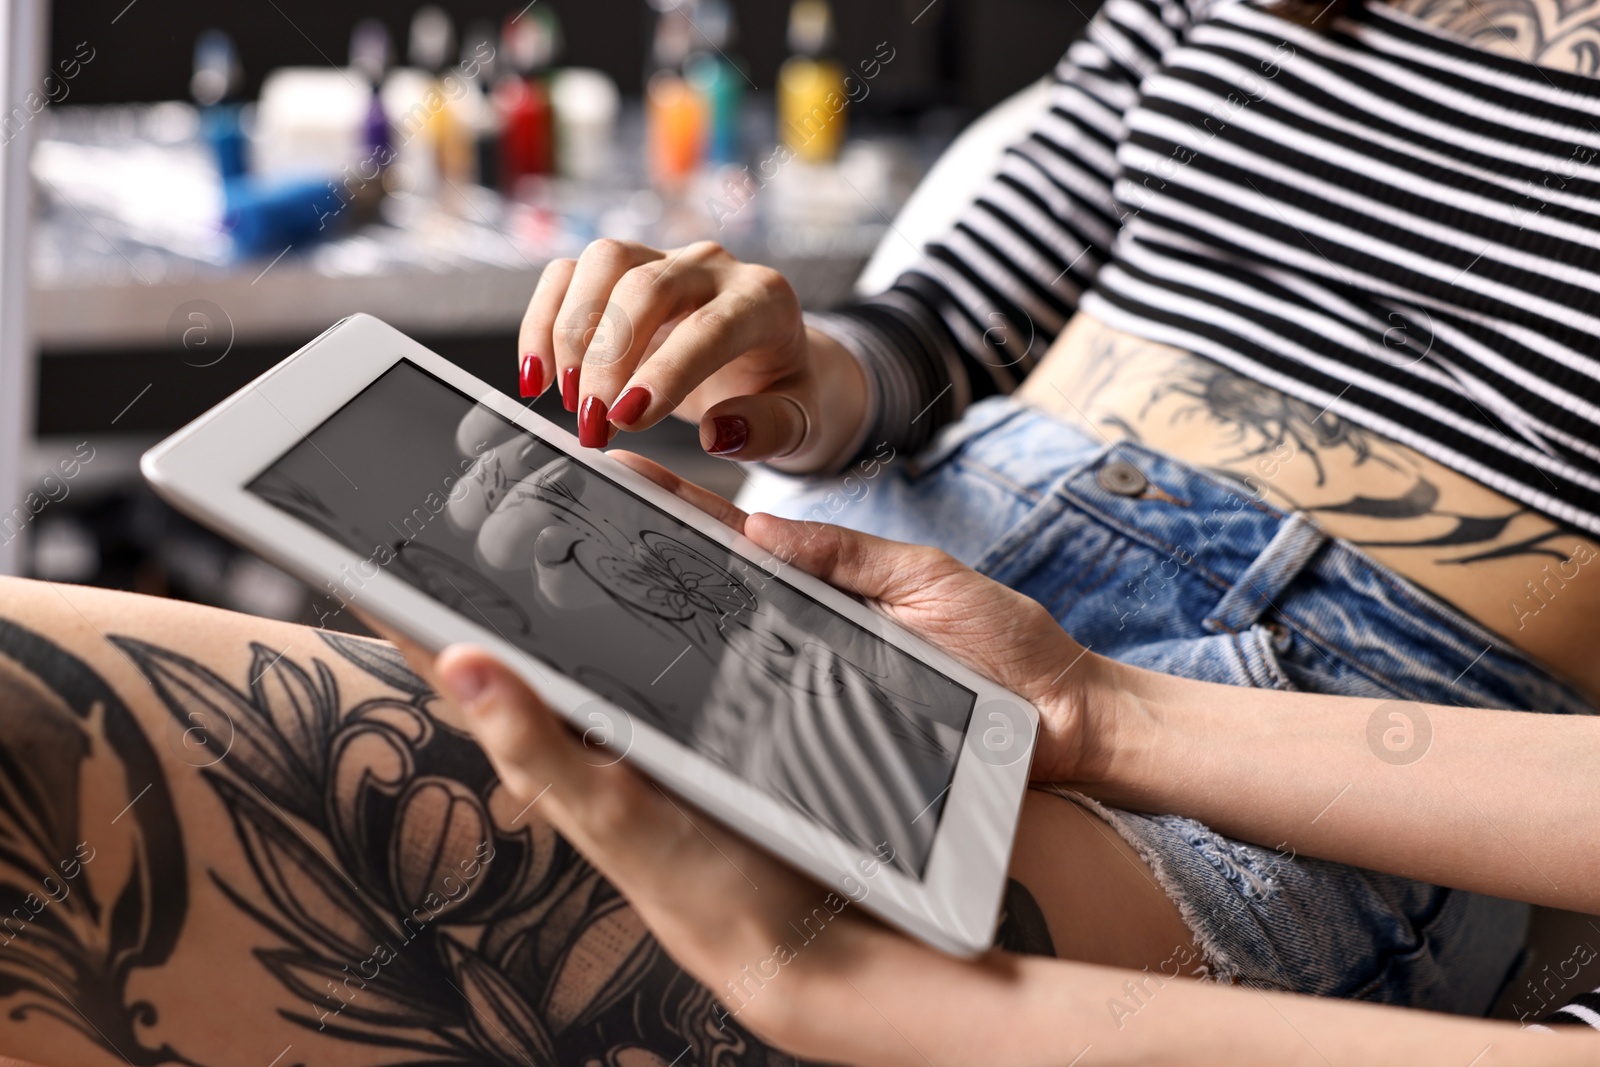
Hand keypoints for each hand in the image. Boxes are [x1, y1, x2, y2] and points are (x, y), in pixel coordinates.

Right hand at [517, 239, 867, 470]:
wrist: (766, 361)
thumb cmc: (778, 391)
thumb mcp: (797, 423)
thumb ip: (768, 429)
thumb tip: (717, 433)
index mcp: (764, 300)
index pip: (711, 327)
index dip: (666, 371)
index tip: (628, 419)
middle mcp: (712, 267)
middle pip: (647, 288)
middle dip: (609, 359)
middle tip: (593, 424)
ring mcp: (662, 258)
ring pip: (603, 262)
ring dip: (572, 334)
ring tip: (570, 401)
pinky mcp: (620, 267)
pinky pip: (568, 274)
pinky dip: (542, 321)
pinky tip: (538, 377)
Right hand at [574, 451, 1109, 783]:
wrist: (1063, 720)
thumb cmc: (1005, 646)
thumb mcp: (924, 578)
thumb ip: (843, 553)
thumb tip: (756, 523)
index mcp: (823, 580)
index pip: (734, 536)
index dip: (675, 503)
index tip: (615, 466)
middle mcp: (803, 628)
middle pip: (705, 590)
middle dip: (635, 555)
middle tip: (564, 519)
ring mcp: (808, 677)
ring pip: (716, 647)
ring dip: (651, 617)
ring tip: (580, 582)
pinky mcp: (822, 728)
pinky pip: (754, 704)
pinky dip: (704, 691)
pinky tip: (652, 677)